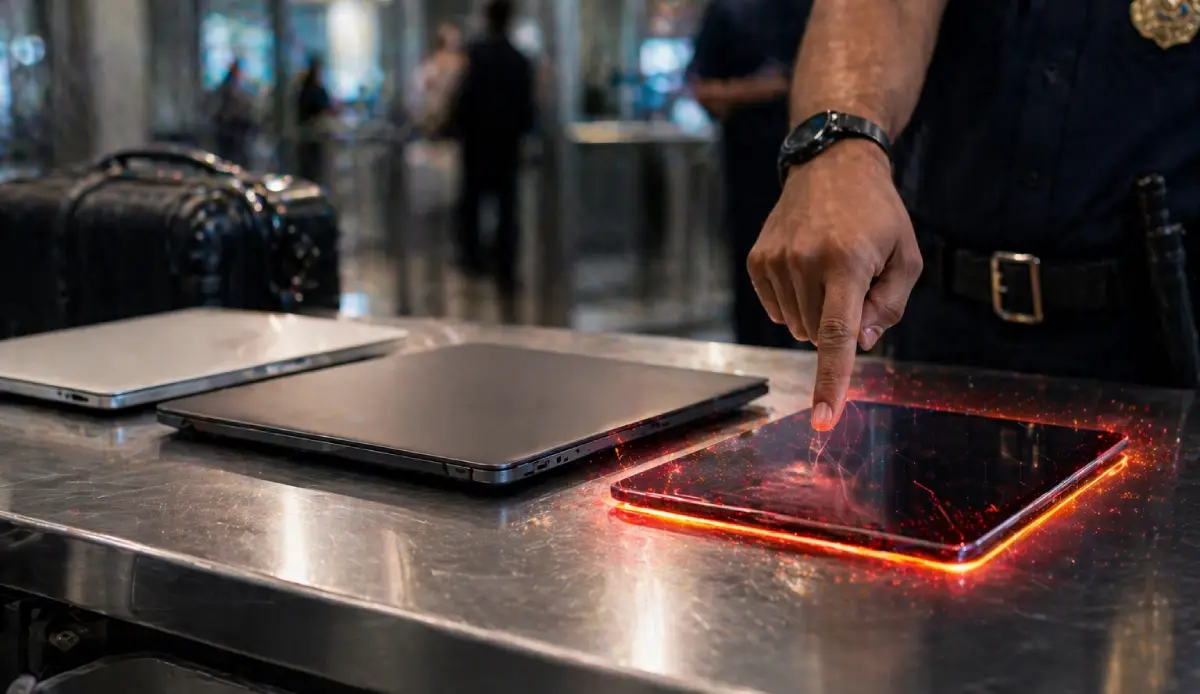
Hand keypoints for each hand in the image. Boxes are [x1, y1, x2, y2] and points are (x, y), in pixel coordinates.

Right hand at [747, 140, 922, 430]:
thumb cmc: (877, 214)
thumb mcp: (906, 256)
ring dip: (816, 314)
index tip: (822, 421)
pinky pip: (776, 311)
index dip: (831, 382)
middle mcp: (805, 262)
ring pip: (796, 327)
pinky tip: (806, 269)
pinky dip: (795, 302)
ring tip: (830, 269)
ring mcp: (775, 261)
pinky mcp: (757, 261)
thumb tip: (858, 342)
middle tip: (854, 283)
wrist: (831, 164)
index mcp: (847, 262)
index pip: (837, 336)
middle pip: (819, 337)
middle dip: (839, 324)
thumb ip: (890, 306)